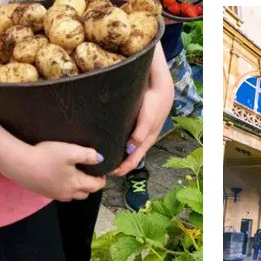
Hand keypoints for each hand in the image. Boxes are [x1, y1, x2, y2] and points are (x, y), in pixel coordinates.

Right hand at [4, 141, 106, 200]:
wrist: (19, 164)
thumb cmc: (47, 156)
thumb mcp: (71, 151)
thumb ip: (88, 155)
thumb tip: (101, 159)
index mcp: (76, 184)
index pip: (95, 186)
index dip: (101, 179)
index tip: (102, 172)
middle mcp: (66, 194)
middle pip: (84, 194)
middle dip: (90, 185)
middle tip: (90, 173)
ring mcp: (53, 195)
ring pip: (72, 196)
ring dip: (77, 188)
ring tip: (75, 175)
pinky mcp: (42, 193)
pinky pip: (59, 194)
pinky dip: (65, 188)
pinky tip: (59, 177)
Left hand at [110, 51, 173, 176]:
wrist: (161, 87)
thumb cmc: (154, 103)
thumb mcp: (148, 119)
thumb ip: (139, 133)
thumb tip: (130, 150)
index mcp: (146, 142)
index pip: (132, 162)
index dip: (120, 170)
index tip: (105, 173)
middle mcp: (142, 140)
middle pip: (129, 158)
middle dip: (116, 165)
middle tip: (99, 167)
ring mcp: (140, 133)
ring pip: (127, 149)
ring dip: (117, 154)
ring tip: (102, 156)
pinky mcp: (137, 125)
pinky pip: (126, 139)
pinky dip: (118, 144)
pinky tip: (109, 141)